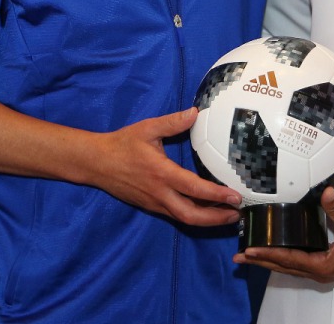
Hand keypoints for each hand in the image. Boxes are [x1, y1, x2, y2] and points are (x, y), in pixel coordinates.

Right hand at [93, 108, 240, 226]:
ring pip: (184, 219)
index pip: (194, 188)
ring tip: (228, 216)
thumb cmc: (122, 144)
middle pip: (191, 215)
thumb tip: (195, 112)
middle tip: (238, 213)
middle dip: (216, 218)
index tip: (235, 196)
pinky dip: (193, 216)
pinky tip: (206, 212)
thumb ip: (172, 122)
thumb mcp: (147, 128)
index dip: (217, 195)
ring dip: (207, 221)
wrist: (96, 163)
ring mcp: (154, 203)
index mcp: (161, 173)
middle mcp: (159, 193)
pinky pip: (175, 215)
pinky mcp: (150, 206)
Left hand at [235, 188, 333, 282]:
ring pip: (288, 268)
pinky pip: (296, 265)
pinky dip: (282, 259)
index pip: (288, 259)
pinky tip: (275, 254)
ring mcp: (320, 272)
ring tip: (250, 256)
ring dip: (269, 262)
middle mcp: (317, 272)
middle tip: (239, 258)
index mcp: (321, 266)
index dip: (268, 254)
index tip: (250, 251)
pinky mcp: (324, 267)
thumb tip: (326, 192)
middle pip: (283, 267)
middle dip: (261, 262)